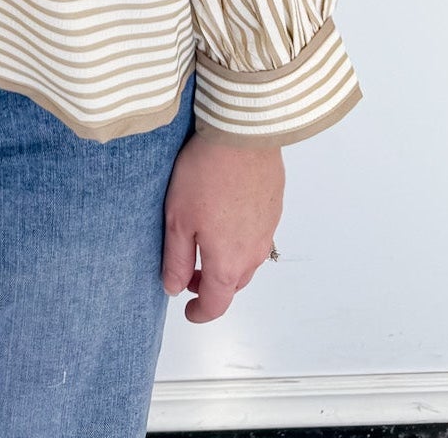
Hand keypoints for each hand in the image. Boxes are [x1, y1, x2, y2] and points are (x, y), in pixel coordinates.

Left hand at [161, 132, 284, 321]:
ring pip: (247, 261)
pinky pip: (256, 236)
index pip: (216, 303)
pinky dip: (239, 240)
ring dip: (226, 262)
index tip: (187, 311)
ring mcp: (267, 230)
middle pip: (233, 284)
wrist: (242, 135)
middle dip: (211, 285)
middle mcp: (254, 253)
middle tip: (188, 274)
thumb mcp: (178, 220)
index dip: (200, 312)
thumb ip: (176, 259)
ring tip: (204, 245)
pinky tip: (224, 217)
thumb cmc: (206, 175)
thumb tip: (174, 287)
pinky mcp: (274, 208)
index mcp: (228, 264)